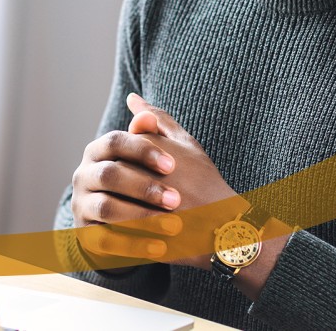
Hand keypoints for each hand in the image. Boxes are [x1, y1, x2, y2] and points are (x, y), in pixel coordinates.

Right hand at [69, 112, 185, 267]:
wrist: (139, 224)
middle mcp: (83, 175)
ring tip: (173, 225)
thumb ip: (152, 127)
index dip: (142, 151)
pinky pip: (107, 240)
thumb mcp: (158, 153)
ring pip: (107, 208)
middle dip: (144, 186)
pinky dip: (135, 245)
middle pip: (110, 174)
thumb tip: (137, 101)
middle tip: (176, 199)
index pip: (114, 141)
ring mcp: (81, 206)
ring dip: (142, 216)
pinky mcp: (86, 236)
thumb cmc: (151, 181)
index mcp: (97, 151)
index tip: (172, 165)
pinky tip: (161, 249)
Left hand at [126, 93, 248, 268]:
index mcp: (157, 153)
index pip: (118, 147)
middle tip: (134, 190)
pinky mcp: (147, 238)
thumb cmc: (205, 181)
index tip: (142, 170)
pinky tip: (122, 228)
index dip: (126, 159)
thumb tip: (132, 97)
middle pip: (113, 175)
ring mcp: (148, 211)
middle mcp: (151, 179)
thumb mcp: (185, 144)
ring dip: (113, 206)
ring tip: (126, 209)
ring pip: (111, 205)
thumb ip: (157, 118)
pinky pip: (116, 232)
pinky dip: (115, 229)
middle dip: (118, 183)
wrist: (224, 227)